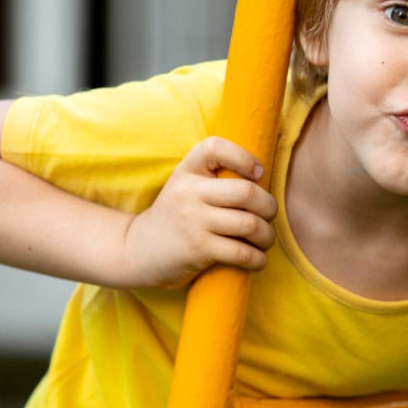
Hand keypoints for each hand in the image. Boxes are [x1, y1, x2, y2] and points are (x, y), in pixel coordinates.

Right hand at [123, 136, 277, 287]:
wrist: (137, 250)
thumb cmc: (176, 216)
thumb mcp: (186, 186)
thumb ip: (215, 178)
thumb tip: (265, 181)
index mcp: (187, 171)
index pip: (215, 148)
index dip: (243, 157)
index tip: (258, 174)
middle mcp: (189, 192)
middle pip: (246, 192)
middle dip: (269, 206)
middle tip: (269, 215)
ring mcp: (193, 221)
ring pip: (249, 224)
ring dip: (267, 235)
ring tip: (265, 239)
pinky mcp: (198, 250)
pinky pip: (242, 253)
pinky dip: (258, 259)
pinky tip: (257, 259)